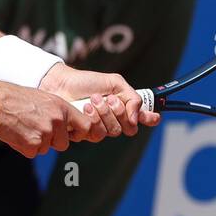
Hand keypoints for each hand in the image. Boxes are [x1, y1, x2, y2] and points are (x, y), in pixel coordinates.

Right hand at [0, 81, 96, 156]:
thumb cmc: (17, 98)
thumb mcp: (44, 98)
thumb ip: (57, 113)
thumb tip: (65, 127)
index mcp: (62, 108)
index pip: (86, 126)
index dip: (80, 133)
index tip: (72, 134)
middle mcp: (57, 121)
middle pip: (63, 144)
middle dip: (52, 141)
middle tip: (36, 129)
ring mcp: (45, 134)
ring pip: (46, 148)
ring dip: (36, 143)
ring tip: (23, 127)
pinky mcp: (32, 145)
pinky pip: (33, 153)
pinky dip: (24, 147)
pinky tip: (16, 133)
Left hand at [39, 63, 159, 135]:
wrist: (62, 84)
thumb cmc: (87, 82)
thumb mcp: (114, 82)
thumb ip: (132, 97)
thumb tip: (137, 119)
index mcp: (124, 106)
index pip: (142, 117)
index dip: (150, 119)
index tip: (153, 117)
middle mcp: (114, 120)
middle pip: (129, 129)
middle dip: (119, 112)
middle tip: (109, 99)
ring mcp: (100, 127)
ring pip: (113, 132)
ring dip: (104, 114)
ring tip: (93, 100)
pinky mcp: (85, 133)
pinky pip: (96, 134)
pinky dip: (92, 119)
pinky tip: (85, 108)